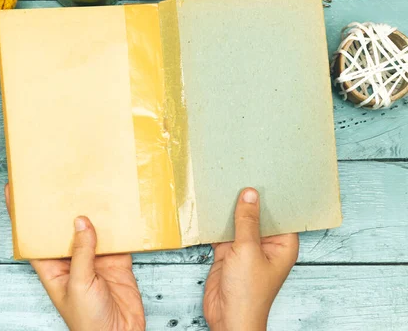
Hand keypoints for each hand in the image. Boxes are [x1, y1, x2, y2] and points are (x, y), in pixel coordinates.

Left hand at [4, 185, 145, 330]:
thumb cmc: (88, 322)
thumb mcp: (78, 285)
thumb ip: (80, 253)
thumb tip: (81, 221)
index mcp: (52, 268)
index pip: (31, 238)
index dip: (20, 216)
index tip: (12, 190)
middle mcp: (70, 260)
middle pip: (62, 229)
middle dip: (60, 207)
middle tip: (58, 180)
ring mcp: (93, 259)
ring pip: (90, 229)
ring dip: (91, 212)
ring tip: (89, 186)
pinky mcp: (115, 261)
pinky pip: (115, 238)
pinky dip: (118, 225)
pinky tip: (118, 208)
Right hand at [203, 188, 298, 330]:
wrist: (227, 317)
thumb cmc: (248, 293)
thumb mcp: (248, 250)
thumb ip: (247, 221)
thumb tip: (250, 194)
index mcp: (282, 245)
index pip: (280, 214)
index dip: (272, 196)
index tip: (263, 174)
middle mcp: (265, 245)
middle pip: (257, 216)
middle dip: (247, 200)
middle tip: (238, 174)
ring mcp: (246, 250)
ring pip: (238, 223)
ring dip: (229, 211)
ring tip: (221, 185)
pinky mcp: (228, 254)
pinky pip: (222, 233)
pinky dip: (215, 224)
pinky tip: (208, 208)